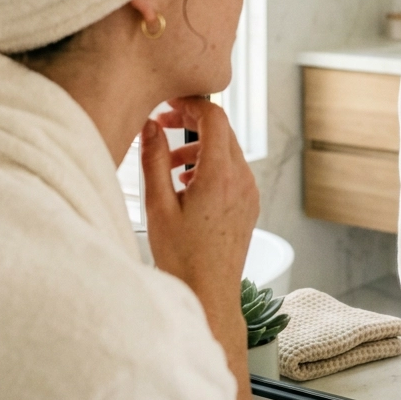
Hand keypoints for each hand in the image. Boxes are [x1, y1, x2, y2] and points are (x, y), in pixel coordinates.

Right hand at [140, 96, 259, 399]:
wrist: (209, 294)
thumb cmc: (182, 258)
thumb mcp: (157, 206)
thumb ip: (153, 160)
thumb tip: (150, 126)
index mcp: (220, 175)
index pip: (214, 118)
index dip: (190, 105)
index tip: (168, 105)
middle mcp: (242, 180)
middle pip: (223, 131)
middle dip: (192, 123)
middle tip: (162, 128)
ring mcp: (249, 193)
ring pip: (227, 151)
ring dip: (198, 148)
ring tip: (167, 165)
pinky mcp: (249, 205)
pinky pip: (232, 171)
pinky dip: (209, 166)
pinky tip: (185, 184)